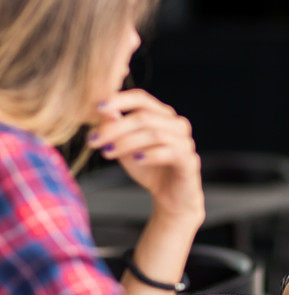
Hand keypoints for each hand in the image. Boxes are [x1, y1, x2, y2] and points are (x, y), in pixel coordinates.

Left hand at [88, 89, 203, 227]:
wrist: (170, 196)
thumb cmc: (148, 168)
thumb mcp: (125, 147)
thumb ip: (116, 129)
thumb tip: (103, 111)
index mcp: (162, 115)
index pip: (141, 98)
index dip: (119, 100)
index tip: (96, 108)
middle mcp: (177, 124)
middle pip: (144, 116)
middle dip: (115, 127)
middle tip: (93, 139)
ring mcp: (185, 141)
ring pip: (155, 134)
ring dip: (127, 142)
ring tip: (107, 153)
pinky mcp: (189, 160)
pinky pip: (170, 152)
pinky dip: (150, 155)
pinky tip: (136, 160)